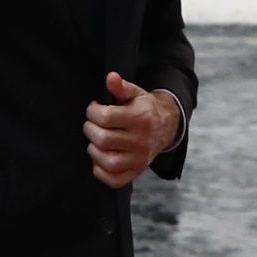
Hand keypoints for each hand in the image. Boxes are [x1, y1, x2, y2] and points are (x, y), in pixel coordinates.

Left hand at [84, 71, 180, 189]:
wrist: (166, 127)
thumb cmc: (144, 109)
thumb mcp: (135, 93)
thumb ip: (121, 87)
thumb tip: (111, 77)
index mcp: (140, 118)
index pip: (105, 117)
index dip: (92, 111)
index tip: (94, 109)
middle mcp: (141, 141)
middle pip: (103, 139)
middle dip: (90, 129)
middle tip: (93, 124)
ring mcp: (139, 159)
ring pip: (107, 162)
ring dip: (94, 150)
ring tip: (96, 140)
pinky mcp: (136, 172)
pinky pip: (114, 180)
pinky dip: (101, 171)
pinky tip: (100, 158)